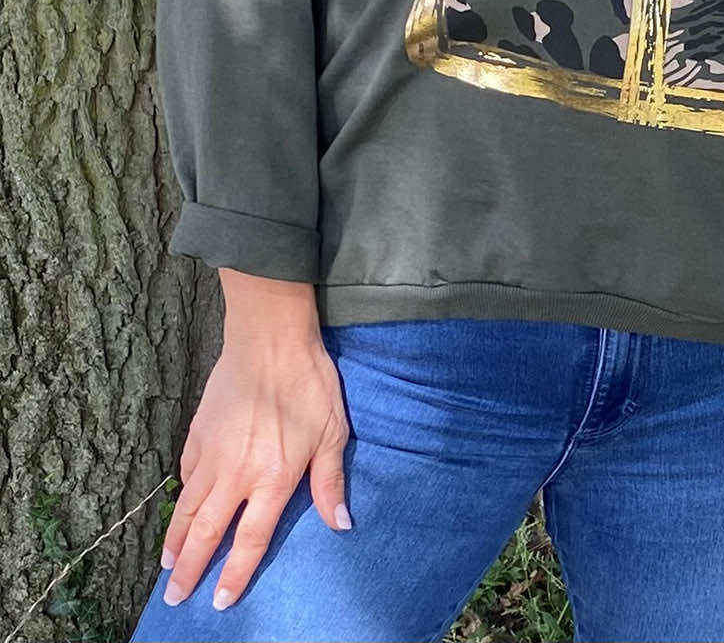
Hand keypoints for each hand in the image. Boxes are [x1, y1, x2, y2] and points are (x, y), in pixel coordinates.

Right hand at [157, 333, 351, 610]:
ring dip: (175, 540)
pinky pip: (185, 472)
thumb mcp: (333, 432)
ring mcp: (212, 453)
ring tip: (166, 564)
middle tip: (173, 595)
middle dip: (189, 569)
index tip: (219, 600)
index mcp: (273, 479)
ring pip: (187, 507)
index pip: (249, 540)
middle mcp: (236, 475)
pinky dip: (181, 494)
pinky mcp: (198, 431)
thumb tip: (341, 524)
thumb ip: (330, 482)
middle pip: (206, 533)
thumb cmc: (309, 383)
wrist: (270, 338)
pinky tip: (180, 505)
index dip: (234, 575)